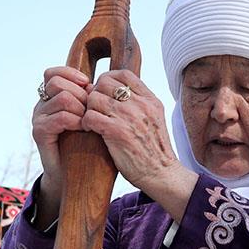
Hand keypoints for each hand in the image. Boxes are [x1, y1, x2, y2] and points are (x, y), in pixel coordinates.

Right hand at [30, 66, 89, 226]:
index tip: (88, 85)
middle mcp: (42, 105)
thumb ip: (92, 100)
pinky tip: (84, 129)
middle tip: (91, 108)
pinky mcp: (40, 132)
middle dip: (79, 93)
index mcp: (52, 97)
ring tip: (89, 121)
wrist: (73, 176)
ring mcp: (39, 118)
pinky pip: (60, 117)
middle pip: (56, 82)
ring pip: (62, 98)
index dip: (72, 74)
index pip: (53, 73)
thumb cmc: (88, 146)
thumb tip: (110, 82)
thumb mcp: (92, 118)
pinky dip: (76, 121)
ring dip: (81, 108)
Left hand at [83, 70, 196, 220]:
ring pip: (94, 98)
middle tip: (95, 109)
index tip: (104, 93)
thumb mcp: (153, 119)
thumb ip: (138, 103)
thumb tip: (110, 89)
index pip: (123, 74)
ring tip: (93, 121)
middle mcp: (141, 105)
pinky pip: (90, 116)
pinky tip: (92, 130)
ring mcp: (130, 118)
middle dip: (95, 95)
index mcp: (151, 100)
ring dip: (89, 109)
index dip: (108, 79)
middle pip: (104, 83)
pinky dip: (86, 123)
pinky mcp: (118, 132)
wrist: (162, 174)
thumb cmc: (153, 150)